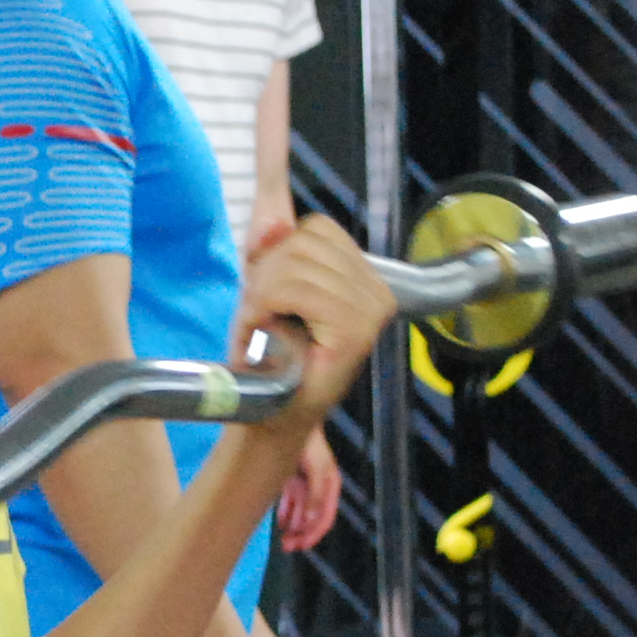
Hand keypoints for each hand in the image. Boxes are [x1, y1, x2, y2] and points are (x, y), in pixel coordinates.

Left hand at [233, 218, 393, 444]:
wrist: (273, 414)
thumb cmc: (271, 355)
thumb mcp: (267, 287)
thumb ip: (272, 249)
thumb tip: (273, 222)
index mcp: (364, 276)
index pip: (317, 228)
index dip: (278, 252)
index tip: (268, 292)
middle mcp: (377, 290)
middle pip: (302, 242)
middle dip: (265, 276)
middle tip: (259, 316)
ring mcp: (370, 309)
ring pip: (293, 264)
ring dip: (260, 295)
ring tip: (260, 326)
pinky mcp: (354, 329)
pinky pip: (292, 289)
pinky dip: (263, 305)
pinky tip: (263, 330)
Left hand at [273, 427, 342, 551]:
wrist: (291, 418)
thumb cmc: (308, 441)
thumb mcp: (315, 468)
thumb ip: (316, 493)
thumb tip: (314, 520)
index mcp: (330, 484)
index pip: (325, 517)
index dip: (313, 534)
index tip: (299, 545)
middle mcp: (319, 486)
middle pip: (313, 518)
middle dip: (302, 534)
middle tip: (287, 546)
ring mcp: (306, 482)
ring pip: (302, 512)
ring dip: (294, 526)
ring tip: (283, 538)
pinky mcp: (294, 477)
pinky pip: (292, 501)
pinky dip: (287, 512)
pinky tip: (281, 522)